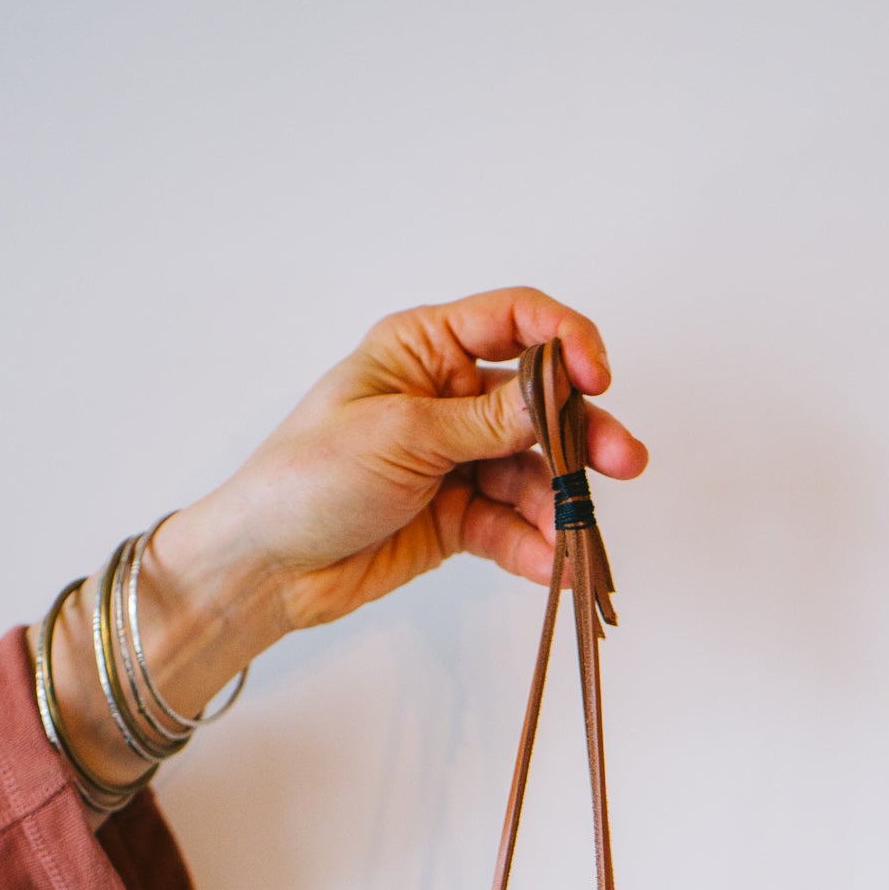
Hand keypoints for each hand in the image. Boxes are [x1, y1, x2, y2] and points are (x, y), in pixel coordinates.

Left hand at [37, 289, 647, 802]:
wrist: (265, 567)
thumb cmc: (305, 479)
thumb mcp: (400, 435)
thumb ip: (486, 420)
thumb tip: (558, 397)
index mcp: (422, 349)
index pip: (515, 321)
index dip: (566, 340)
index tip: (598, 376)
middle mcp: (446, 397)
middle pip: (538, 404)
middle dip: (582, 434)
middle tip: (623, 461)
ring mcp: (455, 459)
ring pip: (532, 471)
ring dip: (560, 501)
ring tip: (574, 535)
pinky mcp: (458, 517)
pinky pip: (511, 524)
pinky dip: (533, 544)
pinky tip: (550, 563)